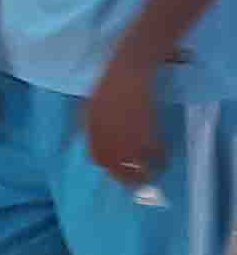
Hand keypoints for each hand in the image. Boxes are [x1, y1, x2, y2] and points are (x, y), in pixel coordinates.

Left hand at [84, 61, 166, 185]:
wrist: (128, 70)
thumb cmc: (109, 84)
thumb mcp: (90, 105)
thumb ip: (90, 125)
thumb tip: (91, 142)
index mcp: (92, 129)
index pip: (98, 157)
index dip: (108, 167)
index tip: (117, 173)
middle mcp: (106, 135)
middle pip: (115, 165)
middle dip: (126, 177)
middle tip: (136, 184)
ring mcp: (125, 134)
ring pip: (135, 163)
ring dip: (144, 173)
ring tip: (152, 176)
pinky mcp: (145, 130)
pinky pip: (154, 153)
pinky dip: (160, 158)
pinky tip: (164, 160)